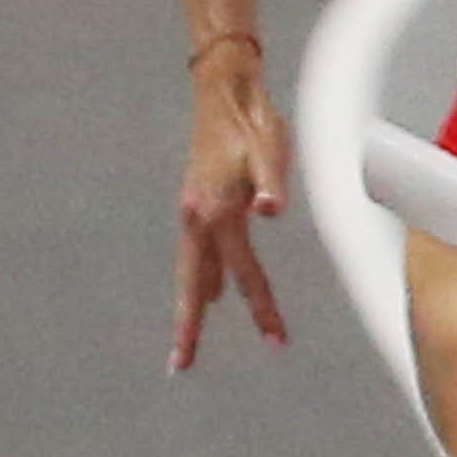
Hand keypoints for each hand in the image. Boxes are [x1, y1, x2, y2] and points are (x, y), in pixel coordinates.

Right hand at [172, 55, 293, 369]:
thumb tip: (271, 209)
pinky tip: (211, 292)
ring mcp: (193, 212)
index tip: (277, 341)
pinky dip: (202, 279)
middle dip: (189, 328)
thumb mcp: (269, 149)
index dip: (262, 308)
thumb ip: (271, 182)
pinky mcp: (198, 204)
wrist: (224, 90)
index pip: (244, 273)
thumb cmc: (252, 120)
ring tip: (188, 342)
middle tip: (179, 366)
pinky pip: (199, 254)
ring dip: (192, 308)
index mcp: (215, 211)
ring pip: (192, 272)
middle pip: (193, 285)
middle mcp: (196, 217)